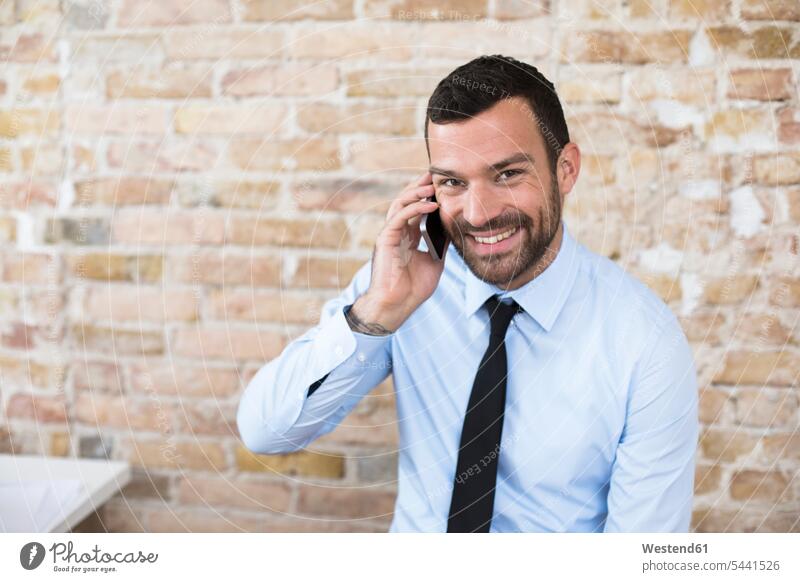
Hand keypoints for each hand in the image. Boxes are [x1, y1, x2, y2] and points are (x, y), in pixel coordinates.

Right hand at [351, 172, 448, 331]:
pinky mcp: (386, 239)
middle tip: (437, 175)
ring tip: (433, 185)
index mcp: (408, 235)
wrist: (397, 305)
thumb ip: (441, 244)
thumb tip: (455, 229)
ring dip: (416, 192)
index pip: (417, 207)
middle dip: (421, 186)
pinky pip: (399, 217)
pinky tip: (430, 205)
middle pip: (407, 200)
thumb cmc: (413, 288)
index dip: (427, 194)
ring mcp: (390, 234)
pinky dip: (415, 208)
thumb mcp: (435, 261)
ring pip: (400, 203)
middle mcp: (398, 231)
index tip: (443, 184)